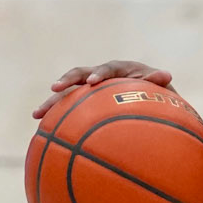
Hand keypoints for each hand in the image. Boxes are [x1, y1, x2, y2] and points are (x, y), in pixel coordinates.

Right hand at [32, 59, 172, 119]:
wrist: (150, 100)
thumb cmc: (158, 94)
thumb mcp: (162, 89)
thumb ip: (159, 82)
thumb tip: (166, 75)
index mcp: (119, 69)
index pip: (107, 69)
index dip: (99, 73)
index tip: (93, 82)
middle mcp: (101, 76)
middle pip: (79, 76)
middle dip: (67, 81)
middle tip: (54, 88)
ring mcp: (90, 90)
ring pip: (68, 93)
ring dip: (52, 102)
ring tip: (36, 114)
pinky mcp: (85, 103)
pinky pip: (68, 110)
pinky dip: (56, 119)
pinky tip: (43, 133)